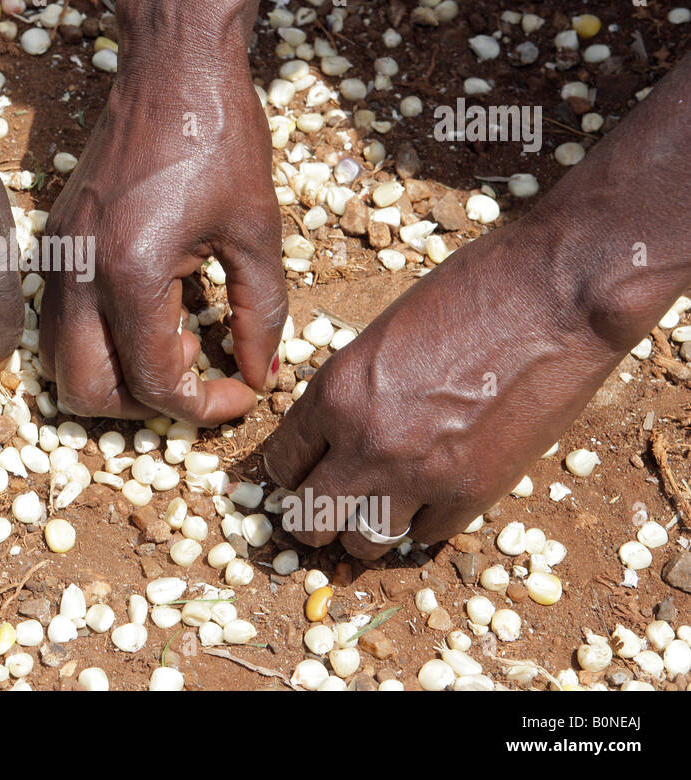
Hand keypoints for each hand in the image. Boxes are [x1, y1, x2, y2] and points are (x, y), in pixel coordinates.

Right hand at [39, 56, 286, 423]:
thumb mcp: (255, 231)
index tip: (242, 394)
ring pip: (60, 362)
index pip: (154, 380)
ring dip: (114, 376)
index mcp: (130, 270)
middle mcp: (78, 272)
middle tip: (196, 378)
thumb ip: (259, 315)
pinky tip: (151, 311)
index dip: (204, 405)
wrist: (172, 66)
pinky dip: (97, 341)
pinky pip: (58, 322)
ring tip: (174, 342)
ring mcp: (57, 257)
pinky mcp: (54, 243)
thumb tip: (260, 375)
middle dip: (143, 405)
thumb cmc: (219, 136)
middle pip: (86, 391)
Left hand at [262, 223, 634, 559]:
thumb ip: (351, 390)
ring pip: (364, 542)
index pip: (281, 461)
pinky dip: (423, 522)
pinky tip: (430, 498)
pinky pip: (427, 536)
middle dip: (312, 518)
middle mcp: (365, 442)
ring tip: (376, 512)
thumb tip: (335, 433)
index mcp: (334, 393)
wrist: (553, 296)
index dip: (288, 473)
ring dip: (365, 530)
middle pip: (309, 518)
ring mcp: (419, 474)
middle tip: (327, 509)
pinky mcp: (474, 492)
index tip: (300, 475)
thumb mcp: (380, 337)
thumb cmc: (468, 293)